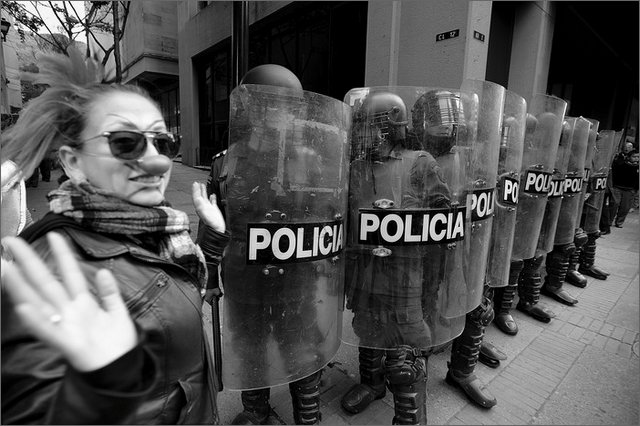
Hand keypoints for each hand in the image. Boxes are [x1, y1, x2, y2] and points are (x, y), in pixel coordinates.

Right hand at [1, 232, 136, 371]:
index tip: (53, 235)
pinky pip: (50, 331)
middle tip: (10, 242)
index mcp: (83, 304)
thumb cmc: (116, 344)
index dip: (63, 254)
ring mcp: (66, 326)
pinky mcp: (67, 344)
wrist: (120, 371)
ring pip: (40, 302)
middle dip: (29, 262)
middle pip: (46, 282)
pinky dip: (38, 321)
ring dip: (21, 286)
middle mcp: (70, 312)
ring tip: (5, 268)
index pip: (70, 273)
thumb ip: (110, 293)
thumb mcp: (117, 313)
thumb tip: (103, 271)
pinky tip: (25, 308)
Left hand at [193, 181, 224, 232]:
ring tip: (203, 185)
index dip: (195, 190)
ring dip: (204, 192)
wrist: (217, 230)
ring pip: (205, 198)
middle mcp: (203, 207)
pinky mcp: (214, 210)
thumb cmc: (211, 224)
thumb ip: (201, 206)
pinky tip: (213, 195)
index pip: (196, 196)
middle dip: (198, 189)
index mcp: (200, 207)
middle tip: (197, 183)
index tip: (195, 184)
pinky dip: (212, 197)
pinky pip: (212, 202)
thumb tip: (197, 199)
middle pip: (199, 196)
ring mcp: (209, 208)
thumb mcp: (205, 213)